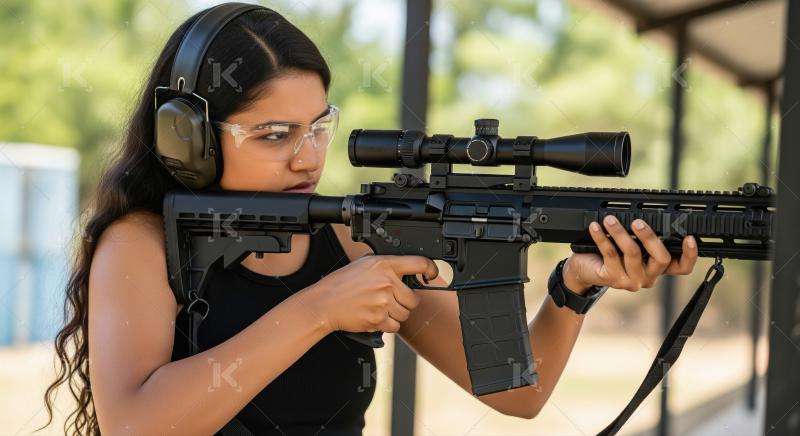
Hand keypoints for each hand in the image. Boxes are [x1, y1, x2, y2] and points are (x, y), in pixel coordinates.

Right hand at [304, 254, 438, 333]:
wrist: (324, 303)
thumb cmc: (341, 284)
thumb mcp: (363, 265)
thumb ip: (385, 267)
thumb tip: (406, 271)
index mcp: (384, 265)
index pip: (419, 263)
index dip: (430, 269)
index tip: (431, 275)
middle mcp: (386, 282)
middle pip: (414, 298)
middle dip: (405, 301)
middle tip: (389, 300)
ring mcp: (383, 301)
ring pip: (405, 314)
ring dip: (396, 314)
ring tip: (378, 308)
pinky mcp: (378, 319)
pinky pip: (395, 326)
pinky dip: (388, 325)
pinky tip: (375, 316)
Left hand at [562, 215, 698, 293]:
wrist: (585, 271)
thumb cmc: (610, 255)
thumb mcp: (631, 246)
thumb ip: (642, 238)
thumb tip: (646, 215)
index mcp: (657, 268)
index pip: (682, 267)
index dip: (690, 255)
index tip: (689, 238)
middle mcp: (648, 277)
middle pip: (660, 258)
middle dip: (650, 237)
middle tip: (638, 222)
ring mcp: (631, 280)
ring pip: (633, 253)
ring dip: (621, 233)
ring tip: (610, 219)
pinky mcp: (612, 278)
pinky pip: (610, 254)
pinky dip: (602, 237)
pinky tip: (595, 227)